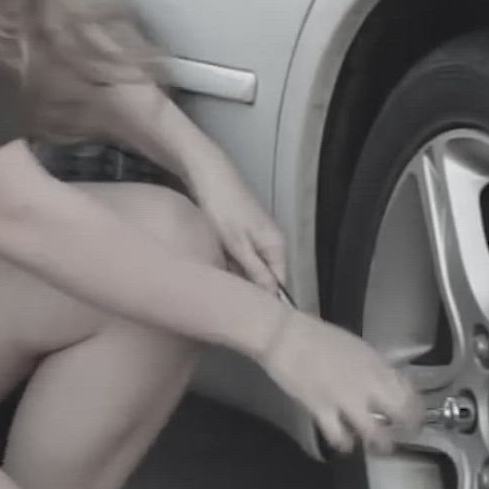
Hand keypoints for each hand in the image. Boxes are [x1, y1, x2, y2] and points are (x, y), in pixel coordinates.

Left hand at [189, 153, 286, 292]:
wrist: (209, 175)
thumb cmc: (223, 208)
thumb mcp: (238, 245)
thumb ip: (255, 271)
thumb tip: (272, 297)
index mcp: (276, 246)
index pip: (279, 284)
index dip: (264, 300)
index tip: (244, 313)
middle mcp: (271, 242)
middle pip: (264, 277)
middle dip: (246, 289)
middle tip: (226, 301)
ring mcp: (256, 237)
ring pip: (248, 268)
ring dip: (234, 276)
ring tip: (217, 285)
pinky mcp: (242, 233)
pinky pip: (239, 257)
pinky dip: (227, 263)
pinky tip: (213, 267)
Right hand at [260, 308, 423, 454]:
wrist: (286, 335)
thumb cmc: (318, 337)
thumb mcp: (356, 348)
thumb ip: (373, 369)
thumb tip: (385, 388)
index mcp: (376, 363)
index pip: (409, 391)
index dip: (416, 408)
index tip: (414, 416)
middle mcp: (368, 382)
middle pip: (400, 414)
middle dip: (406, 428)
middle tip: (402, 434)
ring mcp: (346, 398)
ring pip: (374, 432)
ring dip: (380, 443)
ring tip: (379, 447)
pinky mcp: (322, 410)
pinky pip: (340, 436)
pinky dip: (345, 443)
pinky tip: (345, 443)